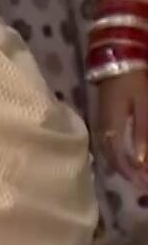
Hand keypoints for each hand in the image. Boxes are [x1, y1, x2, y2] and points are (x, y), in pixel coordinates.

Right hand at [96, 74, 147, 189]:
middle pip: (110, 156)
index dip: (131, 172)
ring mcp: (101, 121)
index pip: (118, 156)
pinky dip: (118, 154)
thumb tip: (141, 160)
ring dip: (122, 165)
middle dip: (126, 172)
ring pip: (108, 150)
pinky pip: (108, 143)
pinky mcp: (104, 118)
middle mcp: (102, 127)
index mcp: (111, 126)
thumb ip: (143, 132)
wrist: (117, 59)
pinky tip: (128, 157)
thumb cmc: (134, 82)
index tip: (144, 184)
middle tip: (142, 184)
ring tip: (136, 175)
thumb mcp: (144, 106)